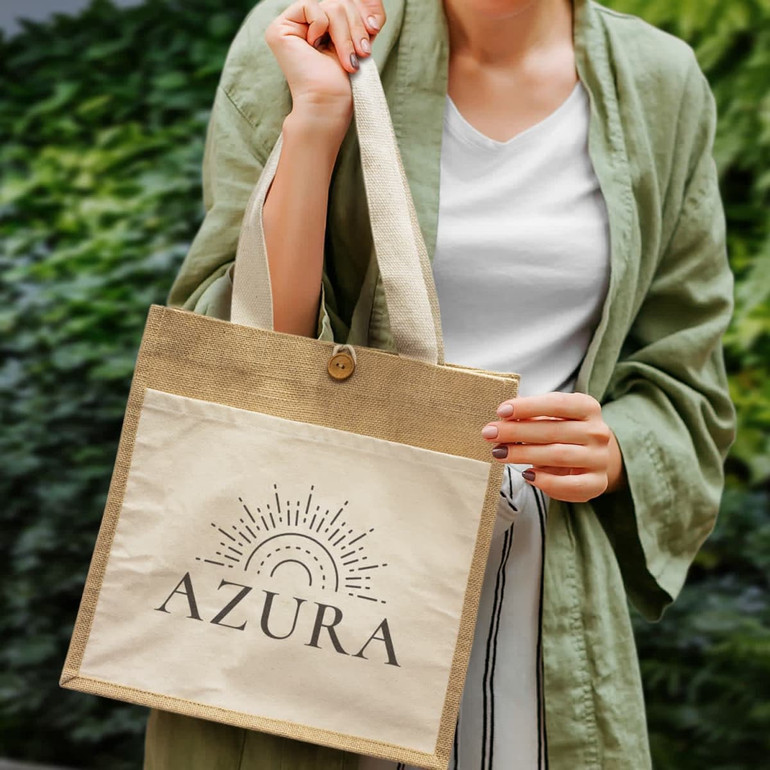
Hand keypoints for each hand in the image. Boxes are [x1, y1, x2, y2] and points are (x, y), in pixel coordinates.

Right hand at [265, 0, 385, 128]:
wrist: (329, 103)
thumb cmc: (343, 83)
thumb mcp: (358, 42)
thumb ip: (361, 18)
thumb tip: (372, 0)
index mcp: (321, 29)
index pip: (344, 4)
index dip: (362, 9)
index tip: (374, 26)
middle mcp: (304, 25)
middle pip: (338, 3)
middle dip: (355, 26)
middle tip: (362, 51)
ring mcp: (290, 27)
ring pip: (330, 6)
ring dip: (345, 35)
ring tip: (349, 59)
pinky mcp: (280, 29)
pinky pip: (311, 7)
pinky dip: (322, 27)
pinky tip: (316, 48)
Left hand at [481, 392, 625, 502]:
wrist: (592, 457)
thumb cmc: (563, 432)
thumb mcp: (551, 416)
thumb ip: (530, 414)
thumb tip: (504, 412)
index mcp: (588, 407)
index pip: (557, 403)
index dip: (528, 407)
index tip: (501, 411)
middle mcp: (597, 432)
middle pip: (552, 431)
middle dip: (516, 432)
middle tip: (489, 434)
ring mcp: (599, 459)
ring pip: (557, 456)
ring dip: (523, 454)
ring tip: (498, 453)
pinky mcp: (597, 483)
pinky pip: (570, 485)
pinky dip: (546, 481)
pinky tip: (526, 475)